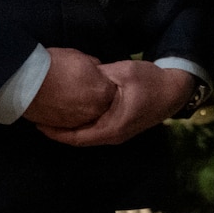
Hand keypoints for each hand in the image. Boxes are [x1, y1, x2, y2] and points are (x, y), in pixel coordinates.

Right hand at [21, 47, 116, 128]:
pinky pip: (68, 123)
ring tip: (68, 97)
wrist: (29, 80)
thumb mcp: (83, 59)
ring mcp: (76, 121)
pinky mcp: (59, 127)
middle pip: (99, 105)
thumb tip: (96, 73)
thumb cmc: (58, 65)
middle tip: (80, 88)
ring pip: (84, 116)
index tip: (94, 79)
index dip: (101, 84)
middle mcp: (94, 111)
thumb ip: (95, 69)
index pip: (110, 90)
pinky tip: (59, 105)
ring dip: (79, 108)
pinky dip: (66, 115)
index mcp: (103, 93)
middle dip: (93, 98)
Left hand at [36, 61, 194, 146]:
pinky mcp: (120, 127)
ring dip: (68, 129)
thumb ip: (100, 77)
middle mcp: (112, 136)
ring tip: (51, 116)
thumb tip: (79, 78)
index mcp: (111, 127)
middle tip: (38, 118)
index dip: (54, 132)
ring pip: (86, 136)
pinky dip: (80, 125)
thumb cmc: (151, 82)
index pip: (75, 137)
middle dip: (57, 131)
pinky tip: (72, 113)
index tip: (37, 122)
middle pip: (78, 140)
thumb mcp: (124, 73)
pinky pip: (94, 130)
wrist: (175, 90)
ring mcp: (117, 134)